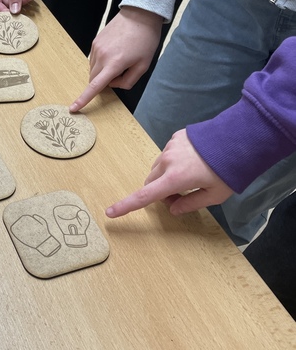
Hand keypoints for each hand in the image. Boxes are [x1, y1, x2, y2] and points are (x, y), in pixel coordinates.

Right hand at [69, 6, 162, 111]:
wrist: (139, 15)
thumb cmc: (145, 40)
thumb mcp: (144, 65)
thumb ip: (128, 81)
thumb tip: (114, 84)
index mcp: (114, 64)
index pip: (95, 86)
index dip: (83, 99)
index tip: (73, 108)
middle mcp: (101, 56)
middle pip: (94, 79)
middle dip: (104, 82)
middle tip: (122, 71)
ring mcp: (96, 48)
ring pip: (93, 69)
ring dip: (103, 71)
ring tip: (120, 58)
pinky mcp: (95, 42)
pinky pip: (93, 59)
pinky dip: (102, 62)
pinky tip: (115, 52)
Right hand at [106, 129, 234, 217]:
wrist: (239, 137)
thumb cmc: (229, 171)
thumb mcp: (215, 195)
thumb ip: (191, 204)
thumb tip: (174, 209)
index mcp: (174, 179)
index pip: (144, 196)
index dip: (126, 206)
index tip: (110, 212)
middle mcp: (166, 162)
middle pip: (150, 182)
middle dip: (159, 193)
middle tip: (182, 197)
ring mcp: (169, 147)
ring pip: (158, 168)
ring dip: (166, 178)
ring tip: (191, 177)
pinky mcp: (175, 137)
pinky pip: (167, 154)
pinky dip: (174, 163)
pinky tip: (194, 161)